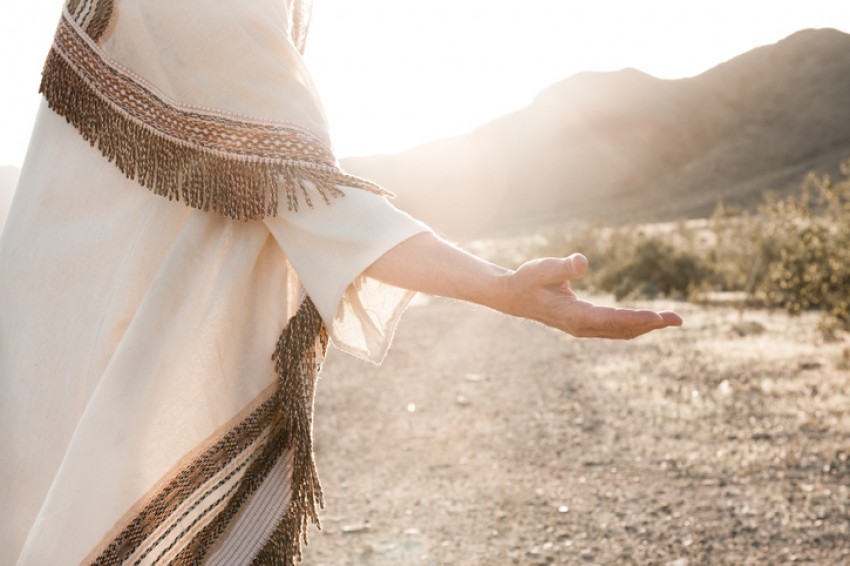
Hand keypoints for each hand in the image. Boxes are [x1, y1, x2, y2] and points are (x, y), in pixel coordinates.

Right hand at [502, 253, 681, 338]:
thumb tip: (583, 262)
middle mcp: (580, 326)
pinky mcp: (584, 324)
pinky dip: (633, 324)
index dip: (635, 318)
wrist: (513, 296)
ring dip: (646, 326)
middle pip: (621, 328)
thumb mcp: (541, 268)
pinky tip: (648, 321)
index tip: (658, 317)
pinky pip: (614, 327)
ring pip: (620, 330)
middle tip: (678, 319)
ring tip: (672, 320)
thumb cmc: (528, 279)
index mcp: (573, 315)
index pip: (610, 319)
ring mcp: (583, 328)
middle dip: (650, 324)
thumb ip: (563, 267)